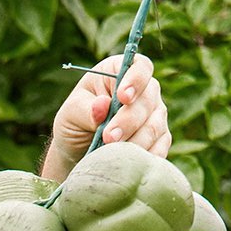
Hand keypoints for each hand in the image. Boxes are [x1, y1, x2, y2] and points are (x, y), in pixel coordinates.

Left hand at [42, 53, 169, 182]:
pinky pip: (160, 146)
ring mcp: (154, 114)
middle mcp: (143, 90)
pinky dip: (147, 155)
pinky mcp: (158, 138)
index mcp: (120, 72)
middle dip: (128, 121)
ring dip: (136, 141)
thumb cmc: (74, 125)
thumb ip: (85, 109)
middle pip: (148, 99)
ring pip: (155, 125)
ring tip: (114, 153)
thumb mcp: (70, 114)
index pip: (139, 67)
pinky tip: (131, 163)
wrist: (78, 155)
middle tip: (109, 138)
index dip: (135, 80)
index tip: (123, 97)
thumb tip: (102, 105)